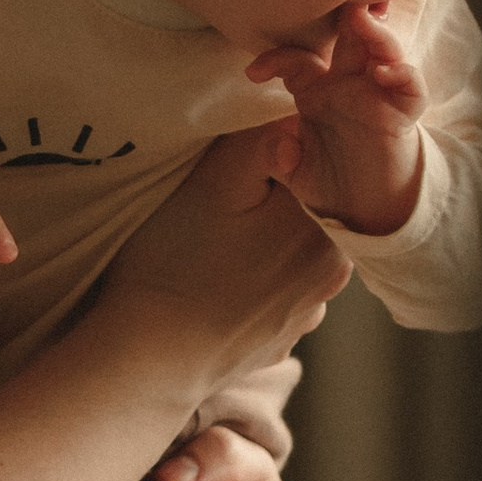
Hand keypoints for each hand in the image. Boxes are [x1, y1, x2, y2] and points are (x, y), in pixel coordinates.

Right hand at [97, 122, 349, 402]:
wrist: (148, 362)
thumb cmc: (173, 265)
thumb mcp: (212, 183)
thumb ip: (262, 142)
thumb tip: (299, 118)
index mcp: (324, 226)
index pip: (310, 159)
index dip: (270, 149)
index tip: (232, 163)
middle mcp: (332, 271)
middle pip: (304, 202)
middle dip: (269, 192)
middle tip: (216, 200)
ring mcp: (309, 308)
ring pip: (290, 243)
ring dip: (261, 234)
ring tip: (213, 242)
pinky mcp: (284, 334)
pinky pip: (275, 284)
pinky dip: (252, 274)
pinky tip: (215, 279)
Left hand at [245, 0, 428, 236]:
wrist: (367, 206)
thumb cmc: (331, 179)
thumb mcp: (297, 173)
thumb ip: (282, 159)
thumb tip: (281, 146)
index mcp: (317, 91)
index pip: (296, 61)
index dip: (276, 60)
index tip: (253, 74)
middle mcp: (348, 84)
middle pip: (347, 37)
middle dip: (342, 15)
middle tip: (334, 2)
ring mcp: (378, 94)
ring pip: (382, 50)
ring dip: (374, 32)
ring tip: (362, 19)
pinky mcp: (404, 113)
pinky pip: (411, 87)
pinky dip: (402, 74)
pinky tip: (384, 72)